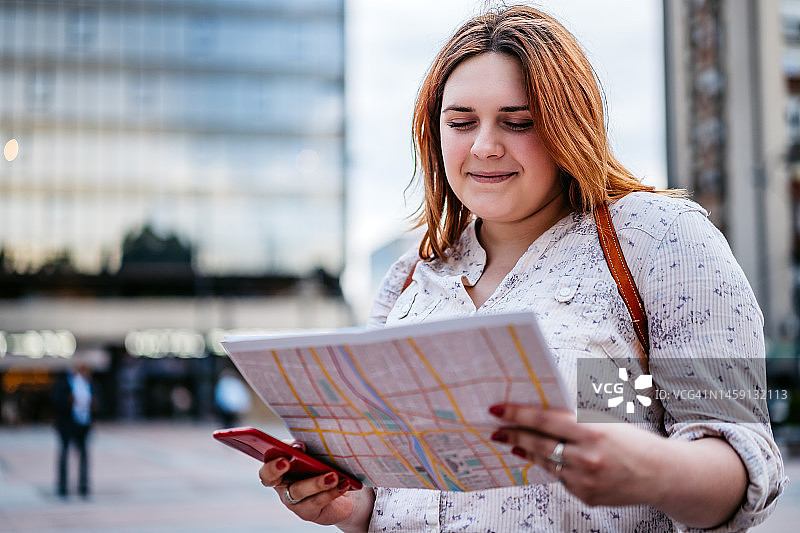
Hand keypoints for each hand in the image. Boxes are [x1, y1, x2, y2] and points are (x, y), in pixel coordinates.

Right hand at [258, 442, 374, 530]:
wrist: (342, 487)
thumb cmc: (322, 464)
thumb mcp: (312, 453)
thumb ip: (302, 448)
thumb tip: (299, 446)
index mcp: (277, 467)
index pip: (265, 464)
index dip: (269, 461)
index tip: (283, 453)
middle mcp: (280, 484)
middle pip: (270, 478)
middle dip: (276, 469)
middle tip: (287, 461)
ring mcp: (292, 501)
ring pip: (299, 491)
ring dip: (316, 482)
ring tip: (332, 475)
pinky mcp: (308, 512)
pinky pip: (318, 501)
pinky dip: (333, 491)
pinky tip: (344, 483)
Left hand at [488, 403, 665, 506]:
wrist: (663, 475)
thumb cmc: (634, 442)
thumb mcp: (606, 421)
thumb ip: (574, 418)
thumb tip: (539, 412)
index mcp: (593, 431)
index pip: (544, 420)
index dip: (517, 414)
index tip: (498, 410)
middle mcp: (587, 457)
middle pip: (538, 443)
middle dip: (514, 435)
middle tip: (497, 429)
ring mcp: (585, 480)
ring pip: (545, 462)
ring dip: (528, 451)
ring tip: (514, 442)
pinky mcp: (586, 496)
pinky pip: (560, 478)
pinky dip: (552, 466)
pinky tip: (544, 458)